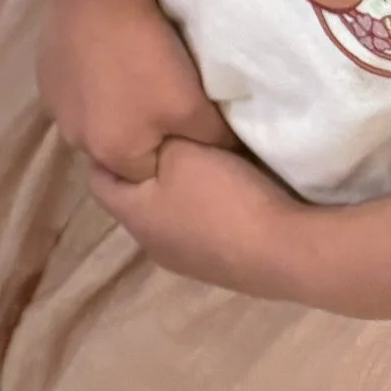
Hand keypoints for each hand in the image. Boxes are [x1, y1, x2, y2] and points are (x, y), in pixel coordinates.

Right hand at [40, 0, 229, 179]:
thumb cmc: (148, 56)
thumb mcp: (198, 107)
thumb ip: (215, 142)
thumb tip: (223, 155)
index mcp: (112, 156)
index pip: (149, 175)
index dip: (169, 151)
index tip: (182, 124)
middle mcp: (76, 140)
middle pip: (116, 149)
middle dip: (137, 133)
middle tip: (160, 99)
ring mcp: (54, 105)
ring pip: (92, 120)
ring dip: (110, 108)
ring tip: (131, 74)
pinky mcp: (44, 73)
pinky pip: (74, 91)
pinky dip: (90, 82)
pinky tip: (107, 56)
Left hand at [89, 133, 309, 297]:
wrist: (291, 252)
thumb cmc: (225, 196)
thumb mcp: (183, 150)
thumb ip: (156, 137)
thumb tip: (145, 132)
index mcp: (134, 219)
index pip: (99, 180)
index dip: (104, 147)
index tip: (122, 120)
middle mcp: (154, 247)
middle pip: (135, 199)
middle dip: (143, 167)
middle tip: (160, 134)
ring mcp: (190, 264)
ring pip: (169, 216)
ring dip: (177, 190)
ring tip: (196, 160)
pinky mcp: (224, 270)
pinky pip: (200, 230)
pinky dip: (204, 209)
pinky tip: (226, 192)